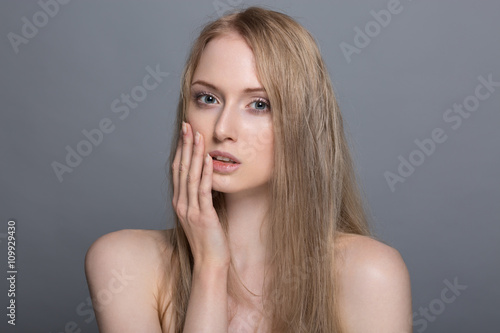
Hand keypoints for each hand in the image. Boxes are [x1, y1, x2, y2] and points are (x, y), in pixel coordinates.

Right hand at [172, 121, 230, 268]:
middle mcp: (181, 203)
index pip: (178, 170)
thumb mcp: (202, 213)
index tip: (184, 133)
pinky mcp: (202, 216)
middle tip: (187, 125)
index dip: (181, 150)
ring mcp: (190, 210)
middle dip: (184, 145)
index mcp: (180, 202)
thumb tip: (207, 178)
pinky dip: (204, 172)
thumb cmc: (209, 239)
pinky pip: (202, 190)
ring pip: (190, 176)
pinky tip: (207, 158)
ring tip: (197, 135)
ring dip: (194, 154)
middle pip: (181, 169)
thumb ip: (201, 196)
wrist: (210, 262)